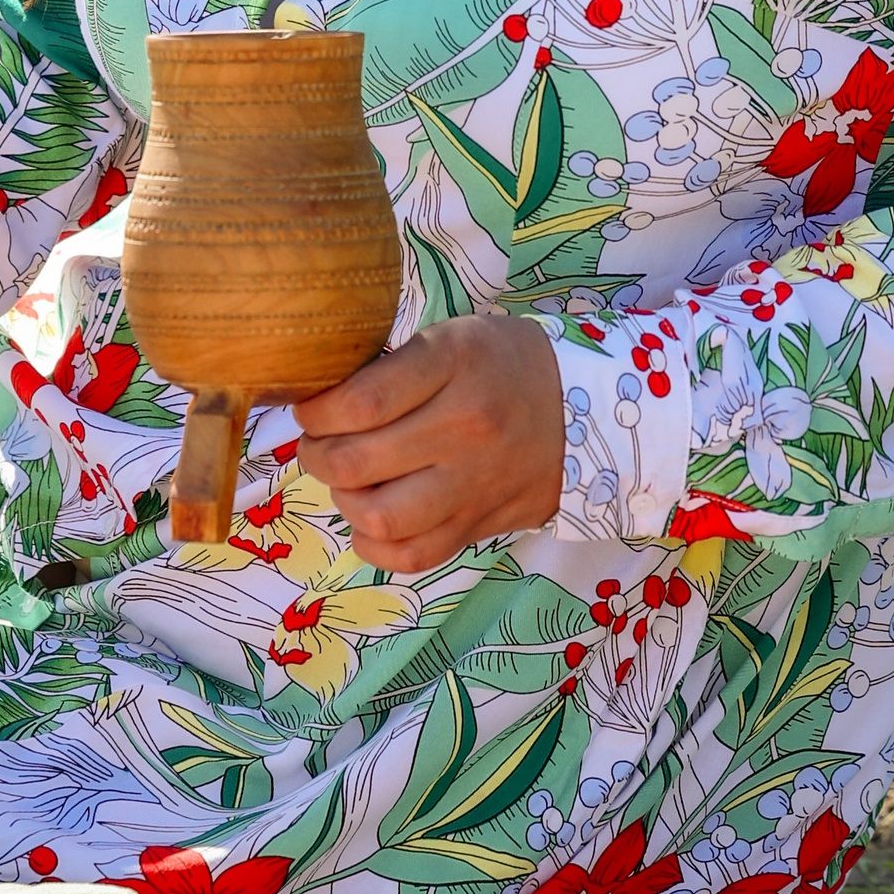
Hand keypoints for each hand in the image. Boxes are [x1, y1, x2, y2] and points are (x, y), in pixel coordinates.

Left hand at [291, 316, 563, 573]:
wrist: (584, 408)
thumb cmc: (500, 363)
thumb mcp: (450, 337)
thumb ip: (391, 367)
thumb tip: (319, 403)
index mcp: (453, 366)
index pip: (359, 403)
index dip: (316, 412)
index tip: (309, 410)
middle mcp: (465, 428)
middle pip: (358, 462)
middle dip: (317, 455)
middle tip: (319, 444)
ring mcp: (474, 483)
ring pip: (380, 517)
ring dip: (344, 500)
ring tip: (347, 480)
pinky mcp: (480, 524)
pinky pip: (413, 556)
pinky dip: (376, 545)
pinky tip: (371, 520)